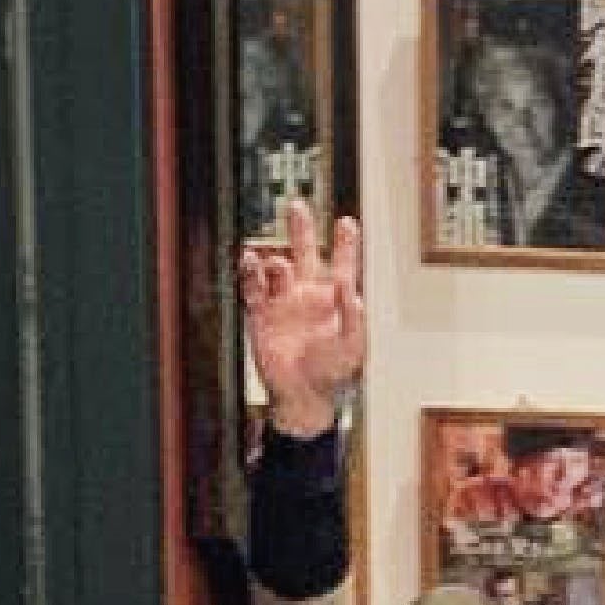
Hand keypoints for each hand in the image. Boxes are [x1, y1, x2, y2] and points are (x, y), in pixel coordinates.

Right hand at [236, 198, 366, 437]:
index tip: (347, 222)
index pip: (342, 266)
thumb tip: (352, 291)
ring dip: (276, 262)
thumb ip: (354, 319)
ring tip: (277, 264)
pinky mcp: (262, 316)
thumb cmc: (334, 375)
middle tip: (298, 206)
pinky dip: (251, 274)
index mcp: (335, 302)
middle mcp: (309, 296)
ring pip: (278, 268)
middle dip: (302, 231)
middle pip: (305, 254)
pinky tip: (251, 261)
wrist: (302, 398)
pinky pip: (254, 289)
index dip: (345, 244)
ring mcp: (285, 304)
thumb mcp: (353, 347)